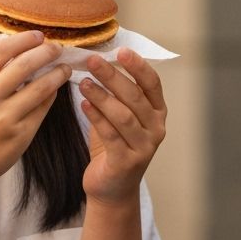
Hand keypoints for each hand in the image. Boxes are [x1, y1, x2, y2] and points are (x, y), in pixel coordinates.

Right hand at [0, 31, 71, 190]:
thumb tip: (26, 50)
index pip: (1, 50)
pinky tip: (55, 89)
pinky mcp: (20, 134)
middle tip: (58, 48)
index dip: (24, 39)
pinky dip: (51, 95)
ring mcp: (4, 118)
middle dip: (47, 52)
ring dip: (57, 74)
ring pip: (41, 87)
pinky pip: (43, 108)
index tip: (39, 35)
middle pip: (25, 65)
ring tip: (65, 68)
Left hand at [78, 48, 166, 204]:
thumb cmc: (114, 146)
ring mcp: (144, 147)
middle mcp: (156, 129)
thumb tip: (97, 60)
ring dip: (101, 96)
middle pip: (135, 97)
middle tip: (92, 61)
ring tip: (83, 82)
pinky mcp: (126, 162)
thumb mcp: (119, 117)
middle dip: (113, 76)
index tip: (120, 51)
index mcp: (157, 113)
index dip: (138, 66)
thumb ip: (115, 94)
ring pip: (123, 115)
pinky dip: (96, 117)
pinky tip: (83, 104)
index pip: (152, 84)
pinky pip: (110, 135)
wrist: (112, 189)